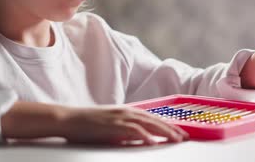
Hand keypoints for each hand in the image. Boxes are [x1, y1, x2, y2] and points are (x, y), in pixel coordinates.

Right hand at [61, 105, 188, 145]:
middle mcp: (126, 112)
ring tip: (176, 139)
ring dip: (164, 131)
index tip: (180, 132)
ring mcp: (120, 117)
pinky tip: (153, 142)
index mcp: (127, 112)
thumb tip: (140, 139)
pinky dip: (145, 136)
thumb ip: (125, 131)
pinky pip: (132, 130)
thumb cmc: (87, 125)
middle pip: (154, 120)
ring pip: (148, 124)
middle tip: (185, 137)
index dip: (168, 125)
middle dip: (172, 128)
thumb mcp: (111, 127)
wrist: (69, 119)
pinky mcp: (112, 125)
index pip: (152, 118)